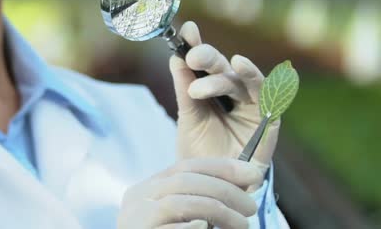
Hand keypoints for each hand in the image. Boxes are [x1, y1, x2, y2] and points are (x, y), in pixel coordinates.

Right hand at [117, 158, 261, 228]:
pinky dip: (190, 228)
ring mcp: (134, 217)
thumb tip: (245, 181)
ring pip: (181, 202)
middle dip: (225, 189)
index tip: (254, 174)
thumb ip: (200, 199)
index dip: (222, 166)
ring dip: (219, 210)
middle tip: (251, 206)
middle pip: (185, 181)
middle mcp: (137, 197)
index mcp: (148, 187)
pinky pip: (170, 228)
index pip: (186, 166)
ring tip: (243, 224)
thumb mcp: (181, 215)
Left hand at [169, 22, 278, 181]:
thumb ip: (184, 88)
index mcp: (210, 90)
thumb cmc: (201, 151)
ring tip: (198, 87)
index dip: (195, 43)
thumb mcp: (188, 117)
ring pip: (237, 78)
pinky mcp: (267, 117)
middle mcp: (230, 92)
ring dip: (219, 76)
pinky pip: (265, 91)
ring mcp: (249, 103)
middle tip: (191, 55)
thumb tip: (175, 57)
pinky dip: (253, 75)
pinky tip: (239, 65)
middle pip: (220, 66)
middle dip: (206, 57)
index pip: (203, 62)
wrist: (213, 187)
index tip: (186, 29)